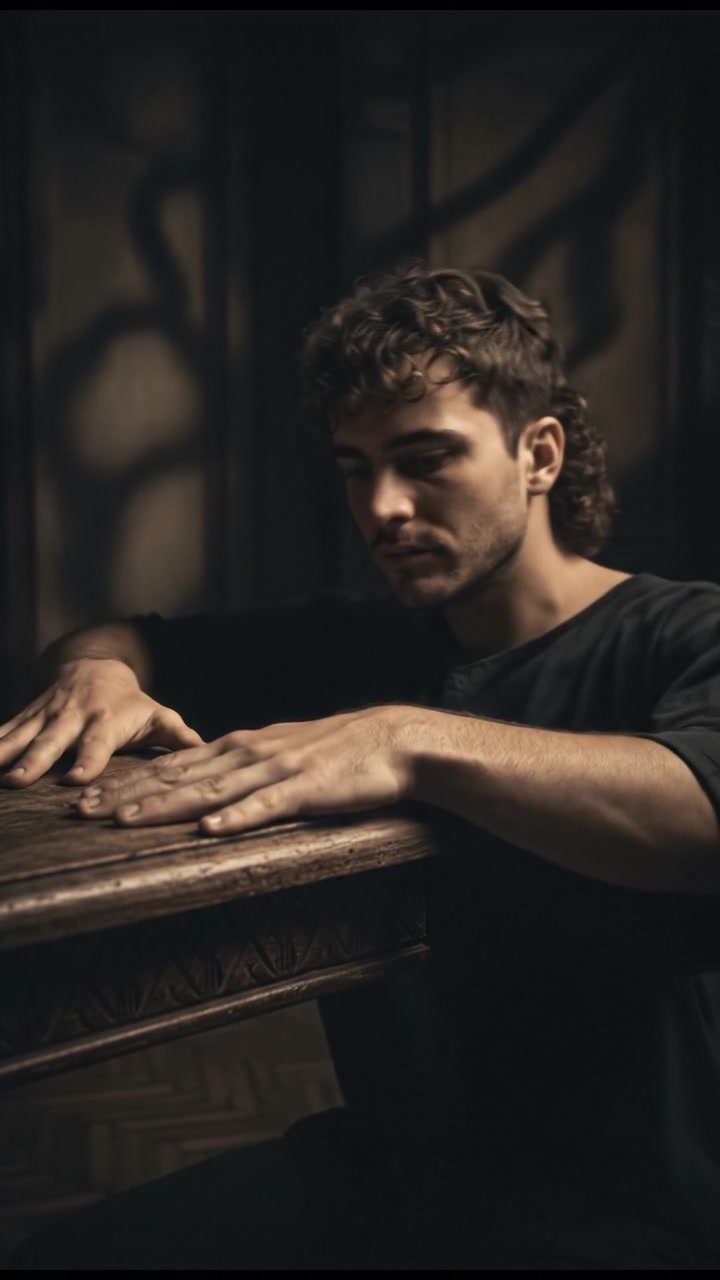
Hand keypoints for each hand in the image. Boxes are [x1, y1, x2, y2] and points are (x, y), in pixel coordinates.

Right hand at [0, 659, 203, 785]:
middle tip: (18, 781)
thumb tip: (207, 752)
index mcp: (106, 720)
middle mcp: (72, 716)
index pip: (97, 743)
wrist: (94, 664)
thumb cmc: (131, 702)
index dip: (88, 760)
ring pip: (22, 734)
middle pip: (53, 740)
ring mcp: (46, 714)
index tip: (75, 780)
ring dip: (4, 752)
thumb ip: (179, 736)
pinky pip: (5, 729)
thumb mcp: (158, 714)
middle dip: (35, 760)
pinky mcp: (27, 714)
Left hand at [75, 705, 424, 832]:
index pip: (172, 766)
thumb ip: (239, 768)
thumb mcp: (277, 753)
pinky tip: (209, 829)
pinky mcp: (305, 788)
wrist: (389, 740)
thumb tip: (200, 789)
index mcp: (238, 747)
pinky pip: (266, 806)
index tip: (87, 797)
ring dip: (164, 805)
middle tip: (80, 810)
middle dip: (126, 794)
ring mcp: (274, 770)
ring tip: (125, 820)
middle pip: (177, 777)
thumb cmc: (333, 752)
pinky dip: (237, 817)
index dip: (127, 782)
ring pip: (209, 791)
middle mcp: (247, 754)